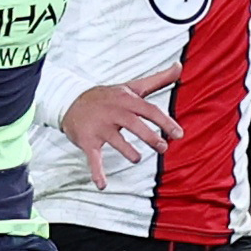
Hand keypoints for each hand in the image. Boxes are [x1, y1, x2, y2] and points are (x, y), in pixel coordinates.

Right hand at [61, 63, 183, 188]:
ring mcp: (100, 127)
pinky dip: (96, 172)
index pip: (149, 110)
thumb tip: (180, 66)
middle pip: (134, 123)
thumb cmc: (109, 96)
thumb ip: (158, 79)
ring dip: (128, 151)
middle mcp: (114, 112)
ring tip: (137, 158)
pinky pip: (93, 158)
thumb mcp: (132, 86)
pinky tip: (102, 185)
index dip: (165, 122)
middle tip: (163, 148)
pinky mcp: (88, 141)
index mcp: (127, 100)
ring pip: (116, 140)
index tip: (179, 134)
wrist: (70, 100)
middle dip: (150, 137)